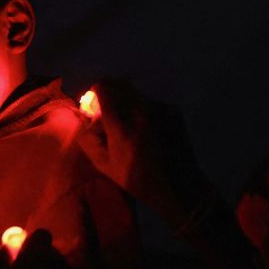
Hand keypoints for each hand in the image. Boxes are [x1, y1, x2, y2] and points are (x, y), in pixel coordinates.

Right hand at [76, 80, 209, 229]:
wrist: (179, 185)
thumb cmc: (138, 179)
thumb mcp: (104, 164)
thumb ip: (89, 137)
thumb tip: (88, 117)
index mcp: (122, 125)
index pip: (104, 88)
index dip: (95, 93)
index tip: (94, 104)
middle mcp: (142, 110)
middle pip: (119, 83)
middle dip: (109, 92)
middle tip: (108, 108)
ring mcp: (160, 108)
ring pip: (135, 91)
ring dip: (126, 100)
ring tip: (129, 122)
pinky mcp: (173, 110)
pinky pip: (150, 100)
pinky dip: (142, 108)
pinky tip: (147, 128)